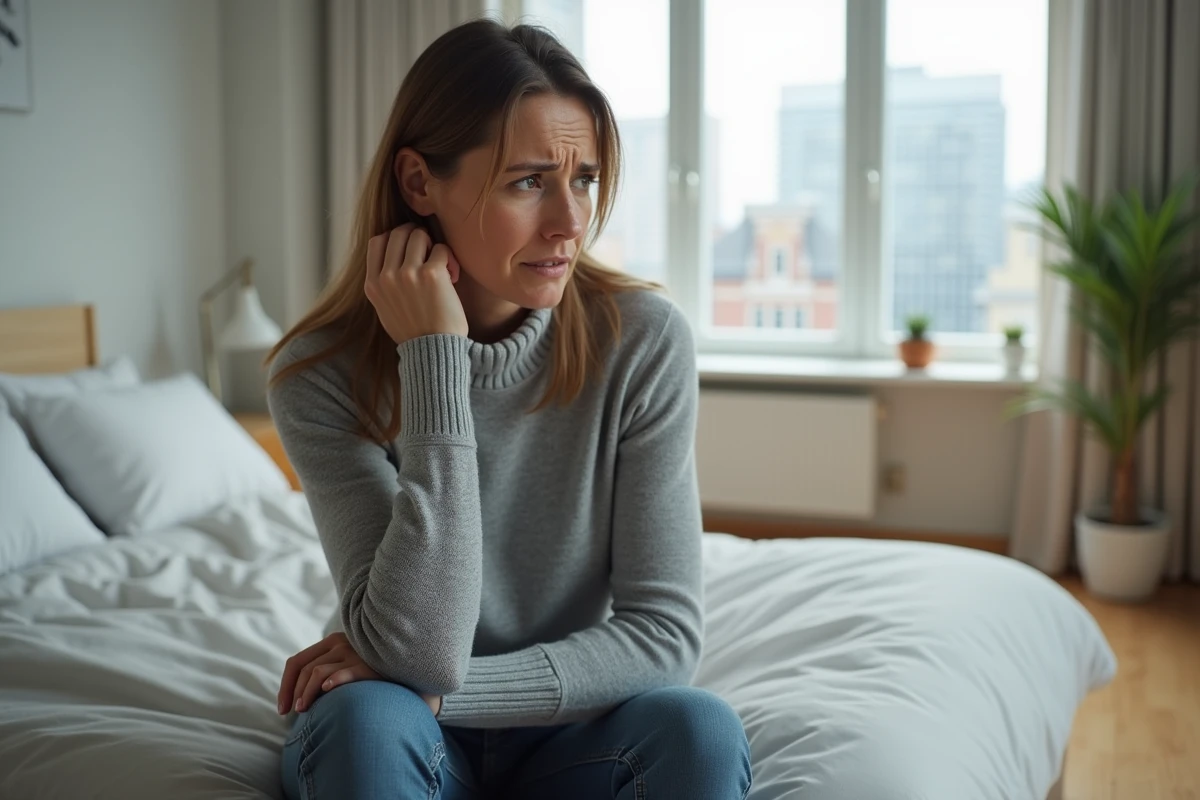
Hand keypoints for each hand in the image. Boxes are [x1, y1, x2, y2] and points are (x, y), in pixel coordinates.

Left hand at [277, 632, 441, 716]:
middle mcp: (341, 643)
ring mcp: (355, 653)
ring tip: (304, 711)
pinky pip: (344, 672)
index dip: (285, 685)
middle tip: (292, 713)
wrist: (410, 673)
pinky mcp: (369, 665)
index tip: (282, 707)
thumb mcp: (347, 668)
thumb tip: (297, 699)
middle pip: (304, 668)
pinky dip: (332, 681)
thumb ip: (326, 674)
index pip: (297, 661)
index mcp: (332, 642)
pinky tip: (325, 692)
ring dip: (305, 693)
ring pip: (317, 673)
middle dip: (292, 692)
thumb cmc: (373, 675)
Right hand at [365, 223, 467, 344]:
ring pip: (419, 235)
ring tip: (440, 265)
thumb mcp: (385, 308)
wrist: (433, 351)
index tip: (409, 249)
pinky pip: (441, 249)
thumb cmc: (414, 331)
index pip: (377, 241)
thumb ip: (383, 282)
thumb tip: (391, 255)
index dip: (395, 238)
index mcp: (372, 284)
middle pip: (398, 233)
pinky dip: (449, 259)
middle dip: (416, 238)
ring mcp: (408, 274)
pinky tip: (451, 277)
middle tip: (428, 253)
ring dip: (432, 246)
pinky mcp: (431, 274)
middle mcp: (387, 277)